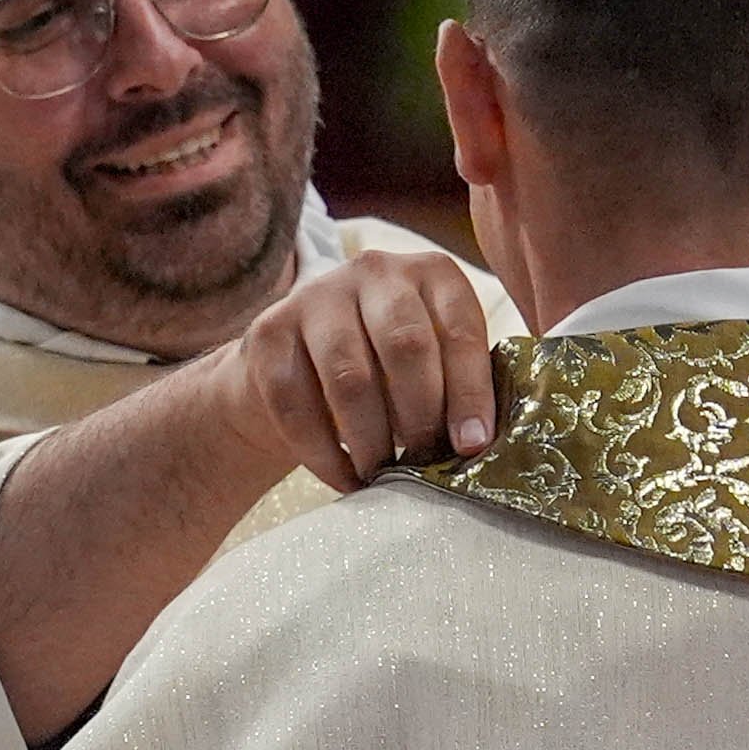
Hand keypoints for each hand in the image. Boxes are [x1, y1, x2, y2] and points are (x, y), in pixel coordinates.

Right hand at [204, 241, 497, 495]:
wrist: (294, 369)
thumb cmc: (384, 371)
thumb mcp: (432, 362)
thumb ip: (460, 386)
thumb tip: (480, 443)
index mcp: (430, 274)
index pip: (459, 329)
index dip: (470, 392)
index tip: (471, 445)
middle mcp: (374, 271)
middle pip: (405, 345)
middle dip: (421, 415)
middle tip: (424, 462)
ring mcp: (315, 296)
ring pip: (350, 378)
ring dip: (372, 440)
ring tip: (384, 476)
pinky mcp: (268, 332)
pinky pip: (297, 405)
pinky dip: (325, 454)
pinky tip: (346, 478)